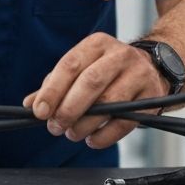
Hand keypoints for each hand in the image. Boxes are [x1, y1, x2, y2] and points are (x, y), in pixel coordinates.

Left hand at [23, 32, 168, 149]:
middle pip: (90, 83)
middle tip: (55, 127)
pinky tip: (92, 139)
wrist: (153, 67)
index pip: (70, 65)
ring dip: (85, 124)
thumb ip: (56, 84)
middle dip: (68, 109)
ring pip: (109, 103)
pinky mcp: (152, 97)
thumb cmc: (108, 70)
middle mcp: (120, 55)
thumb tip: (30, 104)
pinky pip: (125, 122)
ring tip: (72, 133)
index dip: (52, 90)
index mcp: (97, 44)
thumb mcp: (83, 67)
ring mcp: (139, 75)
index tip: (39, 112)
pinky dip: (104, 136)